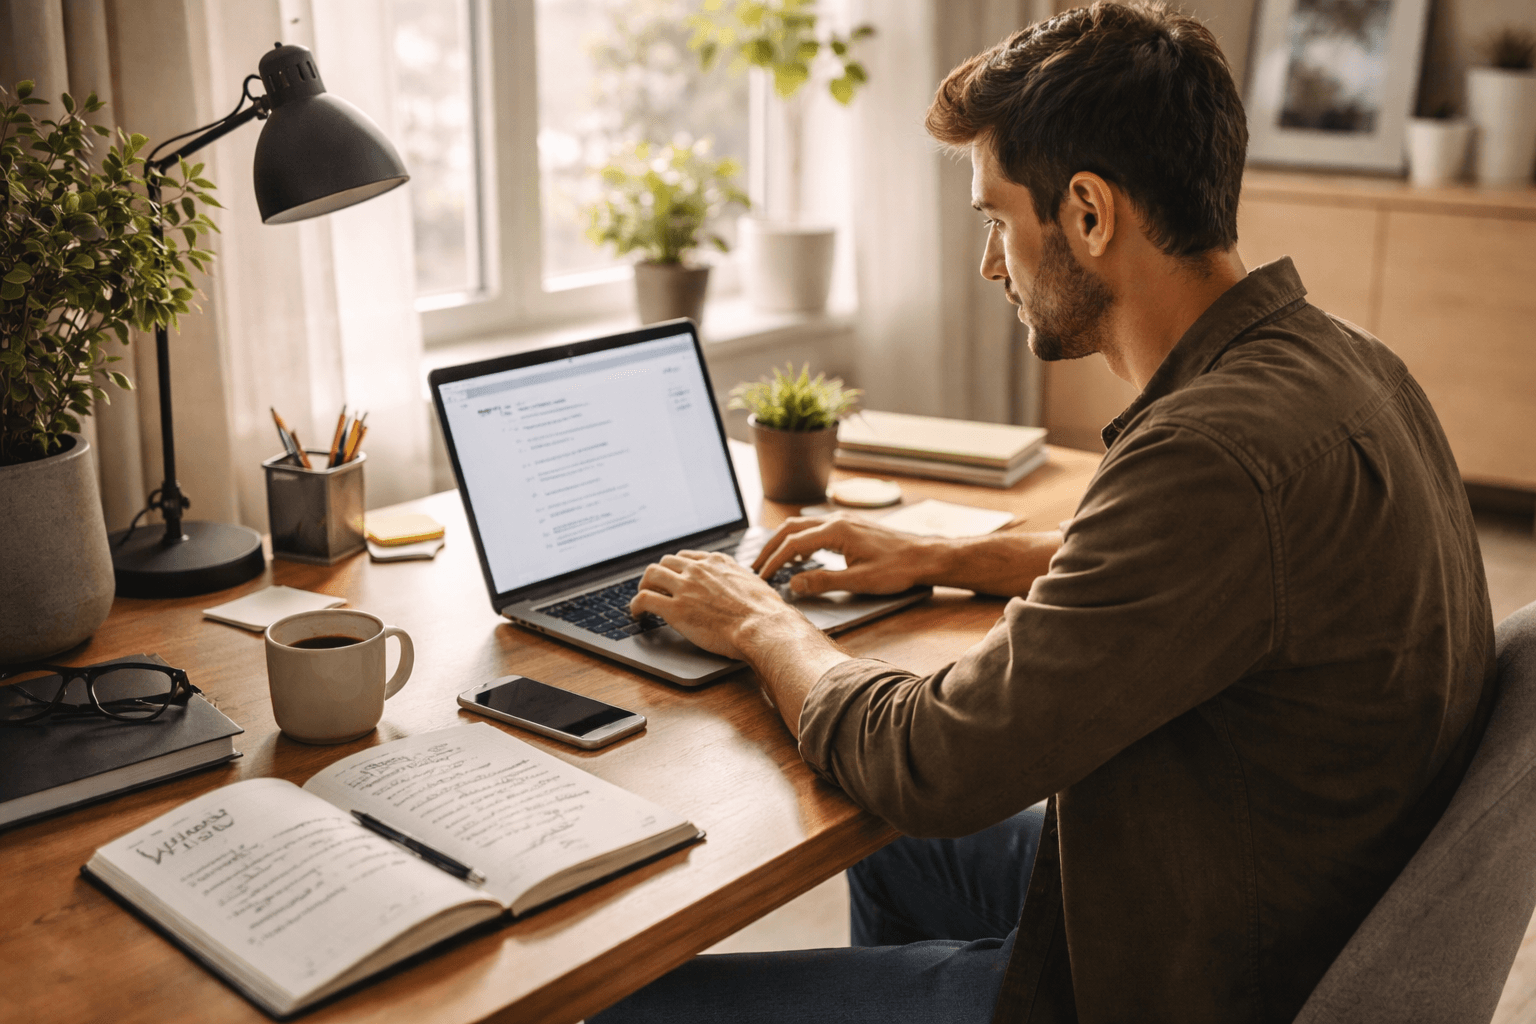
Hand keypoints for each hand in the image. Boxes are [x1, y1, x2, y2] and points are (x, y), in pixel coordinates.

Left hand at [629, 550, 819, 660]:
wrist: (764, 626)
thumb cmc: (766, 612)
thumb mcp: (754, 585)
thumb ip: (740, 581)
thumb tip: (744, 588)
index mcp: (717, 562)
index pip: (686, 557)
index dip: (676, 568)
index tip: (673, 577)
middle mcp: (698, 570)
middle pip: (666, 561)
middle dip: (658, 574)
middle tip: (655, 588)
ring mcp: (685, 588)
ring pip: (651, 574)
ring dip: (644, 585)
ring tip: (643, 598)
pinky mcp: (676, 609)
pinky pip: (644, 599)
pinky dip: (636, 605)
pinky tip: (637, 613)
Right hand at [753, 513, 941, 595]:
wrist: (925, 556)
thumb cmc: (897, 568)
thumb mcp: (859, 580)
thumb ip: (823, 581)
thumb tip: (794, 584)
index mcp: (835, 531)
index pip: (792, 545)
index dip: (773, 562)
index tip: (761, 577)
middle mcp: (836, 520)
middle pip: (791, 529)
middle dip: (770, 548)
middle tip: (756, 567)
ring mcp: (844, 521)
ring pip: (802, 527)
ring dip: (784, 543)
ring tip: (772, 563)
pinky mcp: (850, 527)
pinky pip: (816, 529)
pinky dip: (800, 541)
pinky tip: (801, 557)